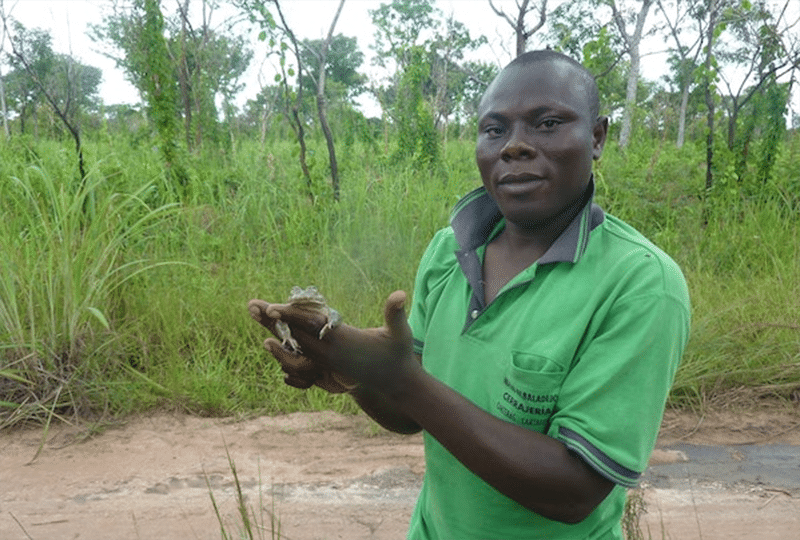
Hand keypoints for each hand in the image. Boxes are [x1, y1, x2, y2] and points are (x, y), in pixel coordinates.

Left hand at [249, 291, 418, 395]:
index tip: (271, 307)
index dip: (291, 316)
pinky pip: (300, 355)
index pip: (311, 325)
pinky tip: (273, 338)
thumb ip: (396, 313)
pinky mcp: (326, 367)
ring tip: (257, 316)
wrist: (396, 384)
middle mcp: (329, 354)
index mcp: (343, 342)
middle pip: (294, 333)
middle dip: (272, 319)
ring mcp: (326, 362)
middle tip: (251, 305)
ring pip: (293, 345)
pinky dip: (285, 345)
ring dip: (274, 330)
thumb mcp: (401, 333)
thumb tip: (401, 293)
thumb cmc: (399, 355)